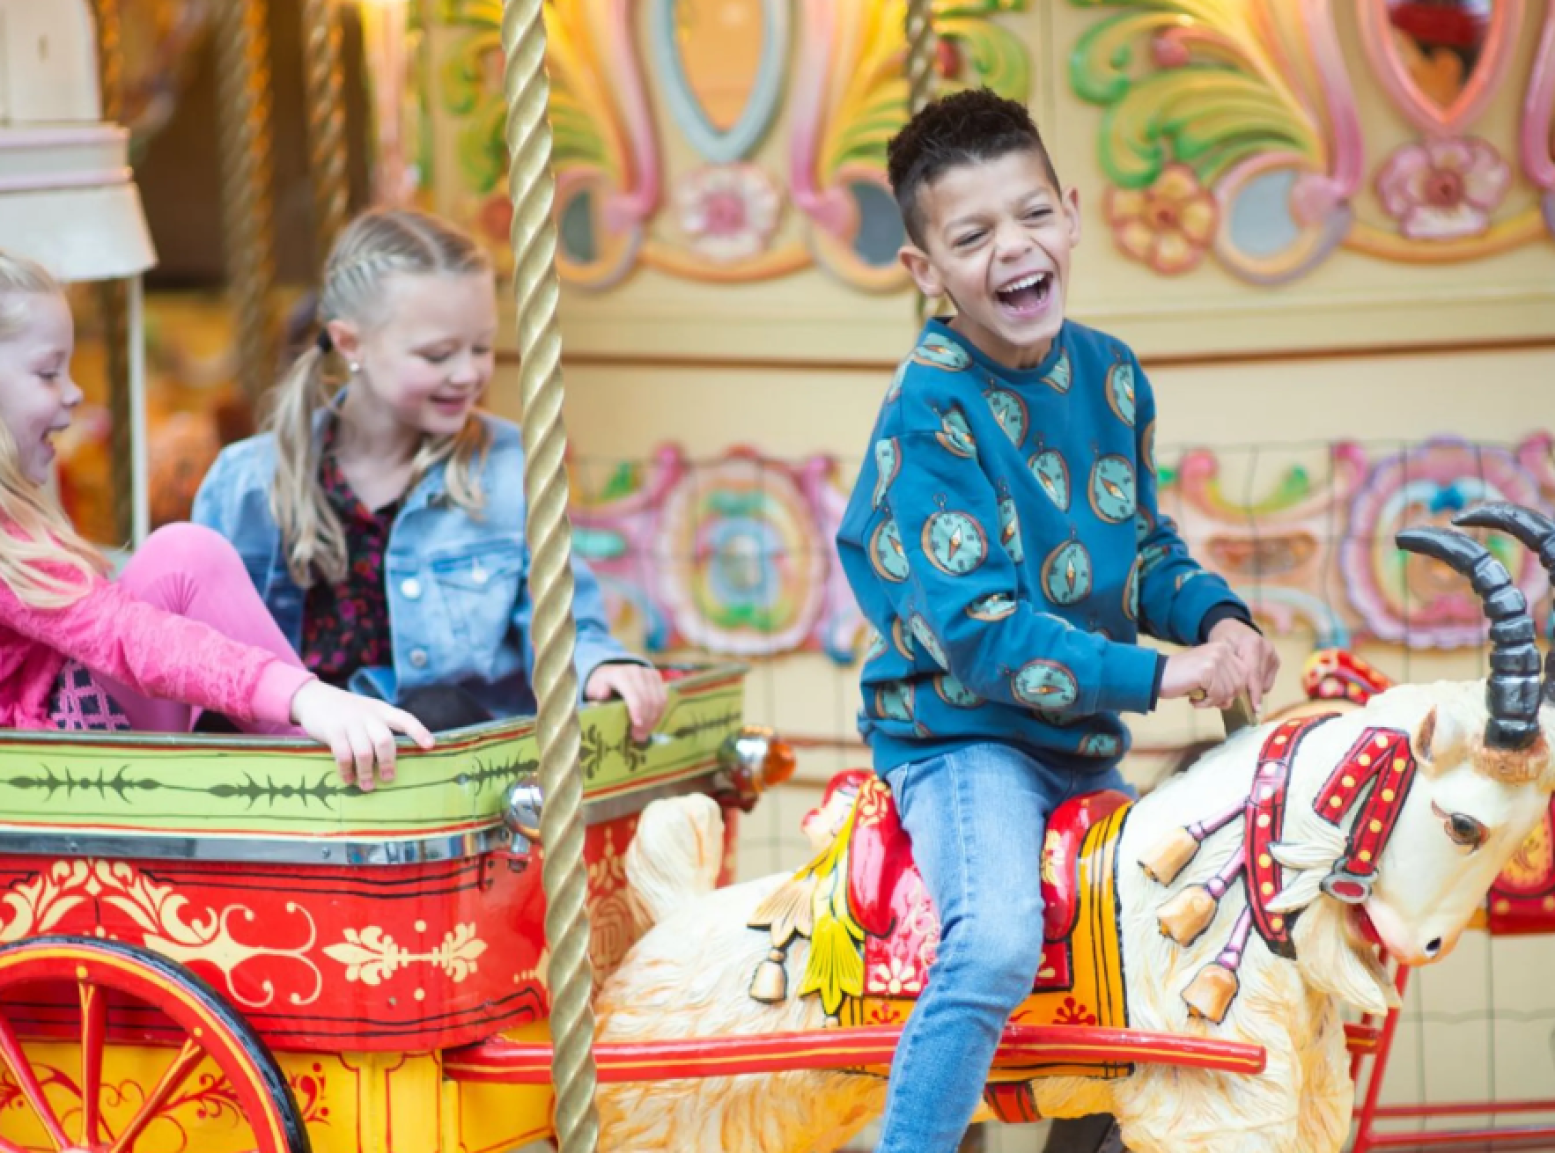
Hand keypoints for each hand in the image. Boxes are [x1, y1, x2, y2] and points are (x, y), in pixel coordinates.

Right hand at [290, 681, 434, 790]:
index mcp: (382, 710)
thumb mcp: (369, 712)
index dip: (419, 731)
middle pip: (384, 740)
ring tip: (368, 786)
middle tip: (389, 778)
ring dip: (366, 772)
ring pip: (364, 752)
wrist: (316, 697)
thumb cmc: (348, 712)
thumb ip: (381, 728)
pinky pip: (343, 755)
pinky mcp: (333, 731)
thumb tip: (392, 761)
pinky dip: (346, 770)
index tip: (430, 745)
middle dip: (388, 762)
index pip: (405, 719)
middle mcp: (369, 715)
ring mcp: (350, 722)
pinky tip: (348, 779)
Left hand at [585, 662, 667, 741]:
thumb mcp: (594, 689)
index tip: (637, 727)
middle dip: (646, 720)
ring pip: (658, 700)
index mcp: (620, 675)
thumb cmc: (602, 686)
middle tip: (639, 737)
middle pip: (648, 699)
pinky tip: (651, 724)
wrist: (610, 672)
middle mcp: (637, 671)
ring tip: (644, 733)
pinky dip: (658, 714)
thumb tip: (603, 695)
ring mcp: (648, 673)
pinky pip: (663, 698)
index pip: (634, 695)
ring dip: (653, 719)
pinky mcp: (657, 677)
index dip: (638, 711)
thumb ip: (598, 693)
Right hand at [1161, 642, 1246, 710]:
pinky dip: (1206, 703)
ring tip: (1198, 699)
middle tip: (1207, 700)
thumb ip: (1225, 683)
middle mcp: (1222, 650)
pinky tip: (1194, 700)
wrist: (1156, 675)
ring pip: (1229, 692)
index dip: (1235, 690)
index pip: (1245, 674)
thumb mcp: (1208, 676)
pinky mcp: (1207, 670)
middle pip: (1239, 684)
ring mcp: (1215, 659)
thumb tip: (1232, 700)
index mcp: (1224, 649)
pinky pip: (1217, 695)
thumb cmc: (1181, 678)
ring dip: (1214, 702)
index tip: (1220, 698)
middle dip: (1224, 698)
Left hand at [1207, 618, 1280, 710]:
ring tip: (1239, 686)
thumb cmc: (1223, 640)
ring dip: (1253, 689)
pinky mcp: (1276, 660)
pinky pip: (1268, 681)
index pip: (1253, 674)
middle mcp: (1266, 648)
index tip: (1254, 709)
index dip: (1253, 693)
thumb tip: (1228, 693)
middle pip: (1260, 680)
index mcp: (1252, 644)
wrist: (1233, 627)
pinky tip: (1247, 680)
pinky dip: (1258, 684)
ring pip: (1265, 683)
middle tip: (1238, 701)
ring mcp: (1273, 654)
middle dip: (1250, 693)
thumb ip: (1224, 669)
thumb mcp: (1219, 651)